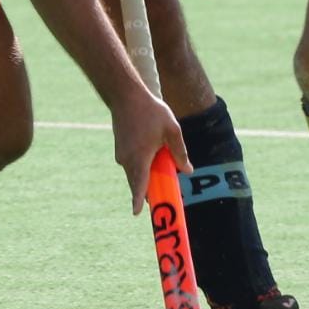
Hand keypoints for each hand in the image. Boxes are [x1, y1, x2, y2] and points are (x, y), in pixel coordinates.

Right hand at [111, 87, 189, 215]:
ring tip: (163, 166)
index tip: (137, 214)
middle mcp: (126, 159)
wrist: (126, 95)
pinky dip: (142, 166)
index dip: (138, 201)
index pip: (138, 186)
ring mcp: (121, 154)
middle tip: (165, 194)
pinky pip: (131, 164)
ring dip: (147, 175)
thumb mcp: (171, 130)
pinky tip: (152, 153)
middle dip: (149, 191)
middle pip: (138, 183)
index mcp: (139, 158)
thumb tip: (188, 171)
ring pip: (134, 173)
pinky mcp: (120, 148)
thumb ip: (180, 152)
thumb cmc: (150, 111)